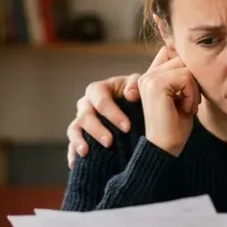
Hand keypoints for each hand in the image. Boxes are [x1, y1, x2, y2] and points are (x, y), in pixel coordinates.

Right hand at [65, 47, 167, 166]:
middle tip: (112, 142)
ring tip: (96, 150)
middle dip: (99, 125)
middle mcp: (89, 102)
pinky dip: (73, 151)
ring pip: (76, 126)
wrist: (146, 133)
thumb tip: (155, 65)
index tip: (129, 127)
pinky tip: (78, 161)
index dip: (111, 109)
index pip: (100, 93)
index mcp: (105, 89)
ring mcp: (83, 120)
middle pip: (86, 109)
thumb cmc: (146, 109)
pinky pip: (71, 144)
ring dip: (86, 137)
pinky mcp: (80, 138)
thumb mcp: (148, 93)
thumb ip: (150, 78)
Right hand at [137, 48, 198, 156]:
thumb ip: (183, 77)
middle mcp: (147, 76)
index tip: (187, 93)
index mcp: (150, 77)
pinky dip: (192, 95)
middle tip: (190, 103)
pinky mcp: (155, 85)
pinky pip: (186, 77)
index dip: (186, 69)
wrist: (165, 149)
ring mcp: (149, 79)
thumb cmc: (176, 127)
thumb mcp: (182, 96)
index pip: (170, 52)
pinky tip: (185, 109)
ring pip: (186, 68)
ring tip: (187, 107)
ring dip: (194, 90)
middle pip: (182, 58)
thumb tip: (191, 56)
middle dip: (193, 80)